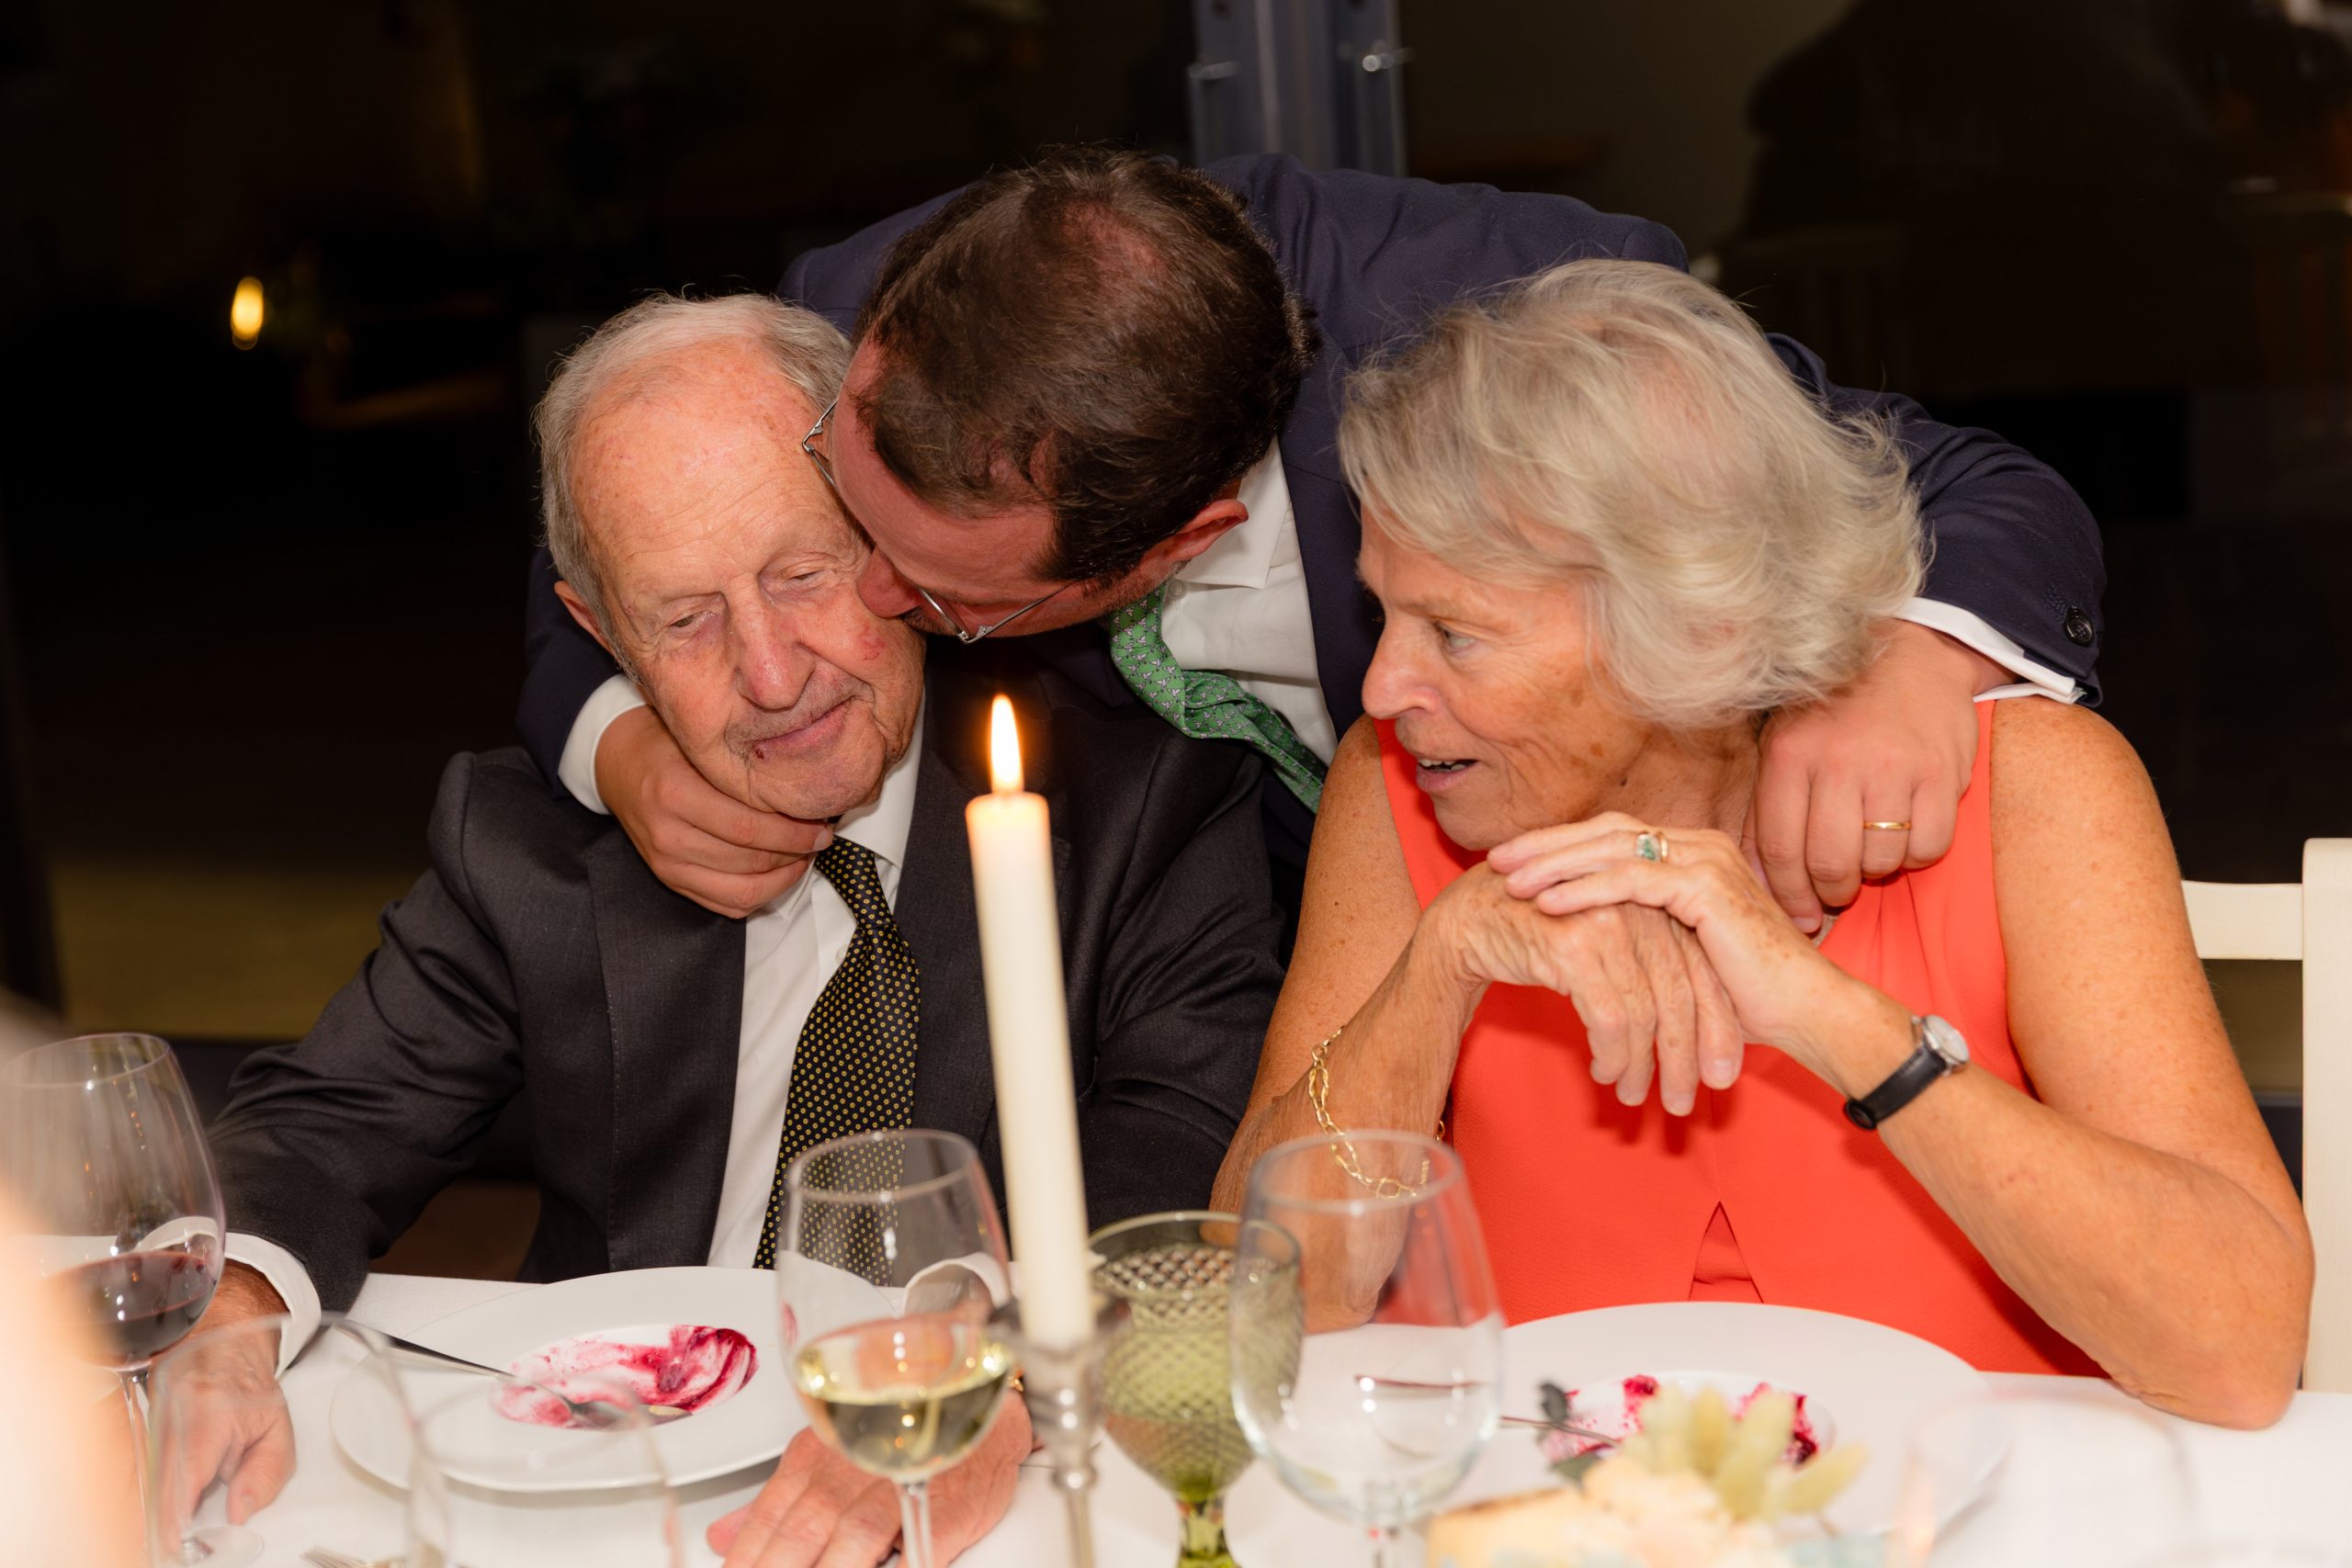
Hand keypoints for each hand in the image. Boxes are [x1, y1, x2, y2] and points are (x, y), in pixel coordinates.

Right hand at [157, 1264, 294, 1543]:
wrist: (223, 1346)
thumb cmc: (250, 1388)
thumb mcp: (277, 1428)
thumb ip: (266, 1473)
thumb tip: (240, 1510)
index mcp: (212, 1411)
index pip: (190, 1466)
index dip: (179, 1505)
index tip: (175, 1535)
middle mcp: (176, 1413)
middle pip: (160, 1478)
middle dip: (163, 1518)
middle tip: (168, 1547)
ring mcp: (154, 1418)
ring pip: (146, 1474)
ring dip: (151, 1507)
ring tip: (158, 1537)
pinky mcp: (144, 1427)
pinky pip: (142, 1467)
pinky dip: (146, 1493)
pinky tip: (149, 1515)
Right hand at [596, 705, 832, 917]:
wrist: (618, 762)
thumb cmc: (665, 744)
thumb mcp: (701, 744)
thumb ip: (745, 770)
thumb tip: (805, 793)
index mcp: (675, 794)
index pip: (749, 827)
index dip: (795, 832)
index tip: (823, 822)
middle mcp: (668, 835)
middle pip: (751, 860)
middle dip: (797, 852)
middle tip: (821, 836)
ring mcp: (666, 864)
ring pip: (744, 890)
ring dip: (785, 876)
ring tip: (805, 854)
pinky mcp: (670, 880)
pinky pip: (728, 905)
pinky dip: (762, 894)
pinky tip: (780, 873)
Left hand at [711, 1394, 1029, 1567]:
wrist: (981, 1409)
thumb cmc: (902, 1436)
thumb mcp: (827, 1458)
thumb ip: (773, 1503)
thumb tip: (722, 1536)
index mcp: (815, 1459)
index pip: (767, 1519)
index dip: (747, 1557)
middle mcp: (851, 1470)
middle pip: (803, 1532)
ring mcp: (901, 1487)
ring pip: (854, 1537)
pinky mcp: (948, 1508)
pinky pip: (921, 1546)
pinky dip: (905, 1564)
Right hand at [1426, 860, 1743, 1114]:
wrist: (1469, 919)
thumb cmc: (1543, 936)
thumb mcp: (1608, 944)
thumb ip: (1650, 966)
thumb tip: (1696, 1028)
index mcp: (1658, 902)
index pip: (1703, 972)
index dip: (1716, 1028)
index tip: (1723, 1076)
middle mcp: (1639, 906)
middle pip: (1681, 995)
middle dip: (1685, 1058)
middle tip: (1685, 1104)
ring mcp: (1607, 922)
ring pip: (1646, 1013)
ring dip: (1643, 1067)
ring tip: (1634, 1097)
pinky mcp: (1574, 945)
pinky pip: (1610, 1018)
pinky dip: (1612, 1055)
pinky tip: (1605, 1074)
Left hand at [1488, 814, 1882, 1080]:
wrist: (1805, 1011)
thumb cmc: (1747, 993)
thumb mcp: (1682, 950)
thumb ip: (1645, 925)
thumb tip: (1590, 926)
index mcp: (1694, 852)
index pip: (1614, 834)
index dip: (1561, 844)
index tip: (1514, 860)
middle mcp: (1701, 845)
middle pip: (1606, 830)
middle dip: (1546, 844)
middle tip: (1495, 858)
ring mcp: (1705, 860)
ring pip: (1611, 849)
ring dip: (1553, 864)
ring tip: (1508, 881)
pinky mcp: (1706, 887)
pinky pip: (1629, 881)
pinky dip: (1582, 890)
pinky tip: (1545, 905)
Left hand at [1751, 623, 2002, 931]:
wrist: (1907, 654)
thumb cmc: (1832, 711)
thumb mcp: (1783, 747)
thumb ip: (1765, 815)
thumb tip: (1761, 887)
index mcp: (1790, 755)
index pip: (1778, 848)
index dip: (1788, 895)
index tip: (1799, 917)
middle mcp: (1839, 761)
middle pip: (1830, 863)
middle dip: (1831, 891)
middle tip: (1836, 889)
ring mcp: (1893, 766)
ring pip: (1880, 860)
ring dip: (1874, 870)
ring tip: (1870, 848)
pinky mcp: (1941, 772)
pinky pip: (1928, 846)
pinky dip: (1916, 854)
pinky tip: (1905, 832)